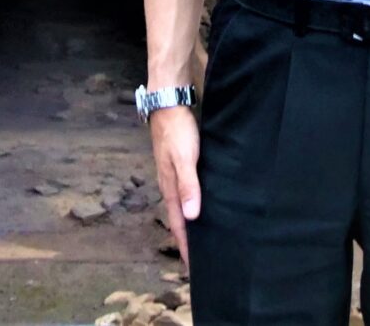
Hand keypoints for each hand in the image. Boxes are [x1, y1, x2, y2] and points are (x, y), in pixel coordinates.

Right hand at [147, 105, 200, 270]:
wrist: (168, 104)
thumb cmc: (177, 131)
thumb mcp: (184, 159)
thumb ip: (188, 186)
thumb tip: (191, 216)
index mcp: (170, 187)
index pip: (178, 224)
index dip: (185, 245)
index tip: (193, 266)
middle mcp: (170, 185)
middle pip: (179, 219)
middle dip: (187, 239)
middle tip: (199, 258)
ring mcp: (174, 175)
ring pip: (182, 206)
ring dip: (190, 223)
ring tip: (201, 237)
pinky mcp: (181, 165)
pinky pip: (186, 193)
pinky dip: (192, 205)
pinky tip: (201, 205)